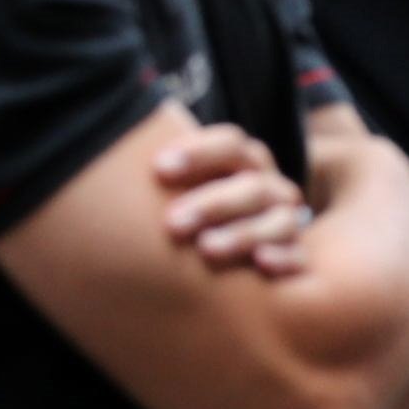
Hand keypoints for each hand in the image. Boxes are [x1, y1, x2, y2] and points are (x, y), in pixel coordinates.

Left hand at [152, 124, 313, 276]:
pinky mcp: (296, 256)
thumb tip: (108, 148)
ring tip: (206, 250)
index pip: (230, 144)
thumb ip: (162, 172)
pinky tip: (261, 263)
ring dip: (242, 233)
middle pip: (250, 185)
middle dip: (211, 203)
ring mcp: (285, 220)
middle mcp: (268, 186)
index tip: (158, 169)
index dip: (198, 153)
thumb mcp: (178, 187)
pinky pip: (299, 256)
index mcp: (242, 160)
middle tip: (172, 224)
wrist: (224, 249)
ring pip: (277, 220)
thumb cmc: (189, 210)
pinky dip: (284, 258)